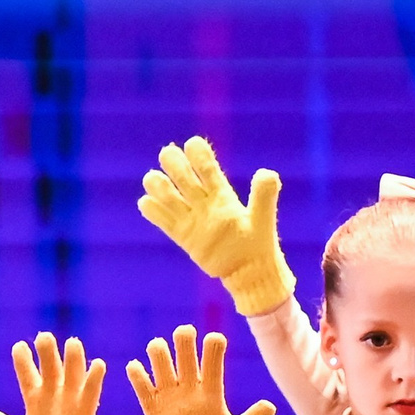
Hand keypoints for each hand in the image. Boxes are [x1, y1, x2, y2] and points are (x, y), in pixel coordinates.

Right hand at [137, 136, 296, 316]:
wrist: (248, 271)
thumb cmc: (258, 243)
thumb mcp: (262, 218)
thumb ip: (263, 196)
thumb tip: (268, 173)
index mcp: (221, 194)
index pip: (207, 169)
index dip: (199, 155)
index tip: (192, 143)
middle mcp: (204, 203)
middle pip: (184, 177)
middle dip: (175, 163)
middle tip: (168, 153)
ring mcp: (191, 219)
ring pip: (169, 196)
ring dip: (159, 185)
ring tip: (153, 180)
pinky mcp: (183, 236)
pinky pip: (163, 221)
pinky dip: (153, 211)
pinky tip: (146, 203)